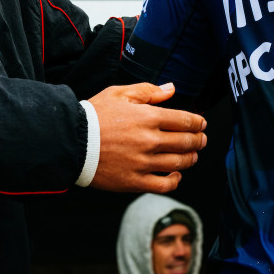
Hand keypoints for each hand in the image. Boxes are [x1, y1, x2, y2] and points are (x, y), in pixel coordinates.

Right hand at [87, 82, 206, 193]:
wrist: (71, 141)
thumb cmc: (94, 115)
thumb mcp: (119, 94)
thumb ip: (148, 90)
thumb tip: (171, 89)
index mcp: (148, 117)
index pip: (184, 120)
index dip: (197, 122)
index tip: (201, 123)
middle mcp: (149, 141)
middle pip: (186, 142)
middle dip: (198, 140)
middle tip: (201, 139)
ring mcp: (143, 163)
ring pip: (179, 163)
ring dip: (190, 158)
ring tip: (192, 155)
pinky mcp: (134, 181)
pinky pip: (164, 185)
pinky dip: (175, 180)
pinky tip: (175, 175)